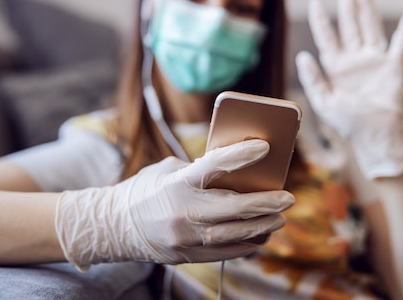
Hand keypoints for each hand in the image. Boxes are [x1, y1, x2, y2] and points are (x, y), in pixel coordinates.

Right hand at [55, 139, 294, 270]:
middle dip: (266, 203)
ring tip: (279, 219)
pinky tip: (260, 237)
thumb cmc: (145, 191)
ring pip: (234, 234)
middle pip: (234, 209)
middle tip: (288, 197)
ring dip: (262, 227)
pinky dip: (246, 244)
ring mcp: (185, 237)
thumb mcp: (167, 170)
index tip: (265, 146)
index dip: (241, 154)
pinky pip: (225, 252)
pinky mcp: (187, 255)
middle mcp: (182, 211)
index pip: (214, 165)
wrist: (114, 227)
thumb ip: (199, 170)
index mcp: (176, 182)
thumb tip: (236, 171)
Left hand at [295, 0, 402, 178]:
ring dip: (368, 12)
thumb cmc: (346, 122)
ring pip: (371, 30)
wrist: (373, 136)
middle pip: (349, 26)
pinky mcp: (393, 68)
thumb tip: (302, 55)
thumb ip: (313, 79)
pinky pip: (401, 47)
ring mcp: (374, 61)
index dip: (321, 19)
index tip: (316, 1)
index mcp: (335, 66)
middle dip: (346, 6)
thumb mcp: (323, 102)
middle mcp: (354, 59)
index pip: (327, 37)